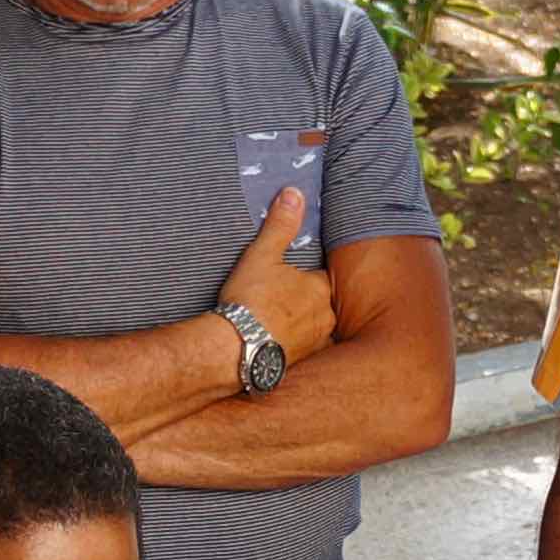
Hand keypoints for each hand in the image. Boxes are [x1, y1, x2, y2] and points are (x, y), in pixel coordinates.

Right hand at [217, 187, 336, 363]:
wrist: (234, 349)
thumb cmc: (250, 301)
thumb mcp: (263, 254)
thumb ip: (280, 225)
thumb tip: (294, 194)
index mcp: (321, 290)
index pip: (322, 276)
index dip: (307, 274)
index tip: (291, 275)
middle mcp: (325, 319)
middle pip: (321, 304)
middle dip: (305, 301)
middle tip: (281, 299)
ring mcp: (314, 344)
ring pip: (313, 329)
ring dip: (300, 326)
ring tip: (276, 322)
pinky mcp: (299, 364)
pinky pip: (301, 351)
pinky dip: (290, 346)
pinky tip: (273, 343)